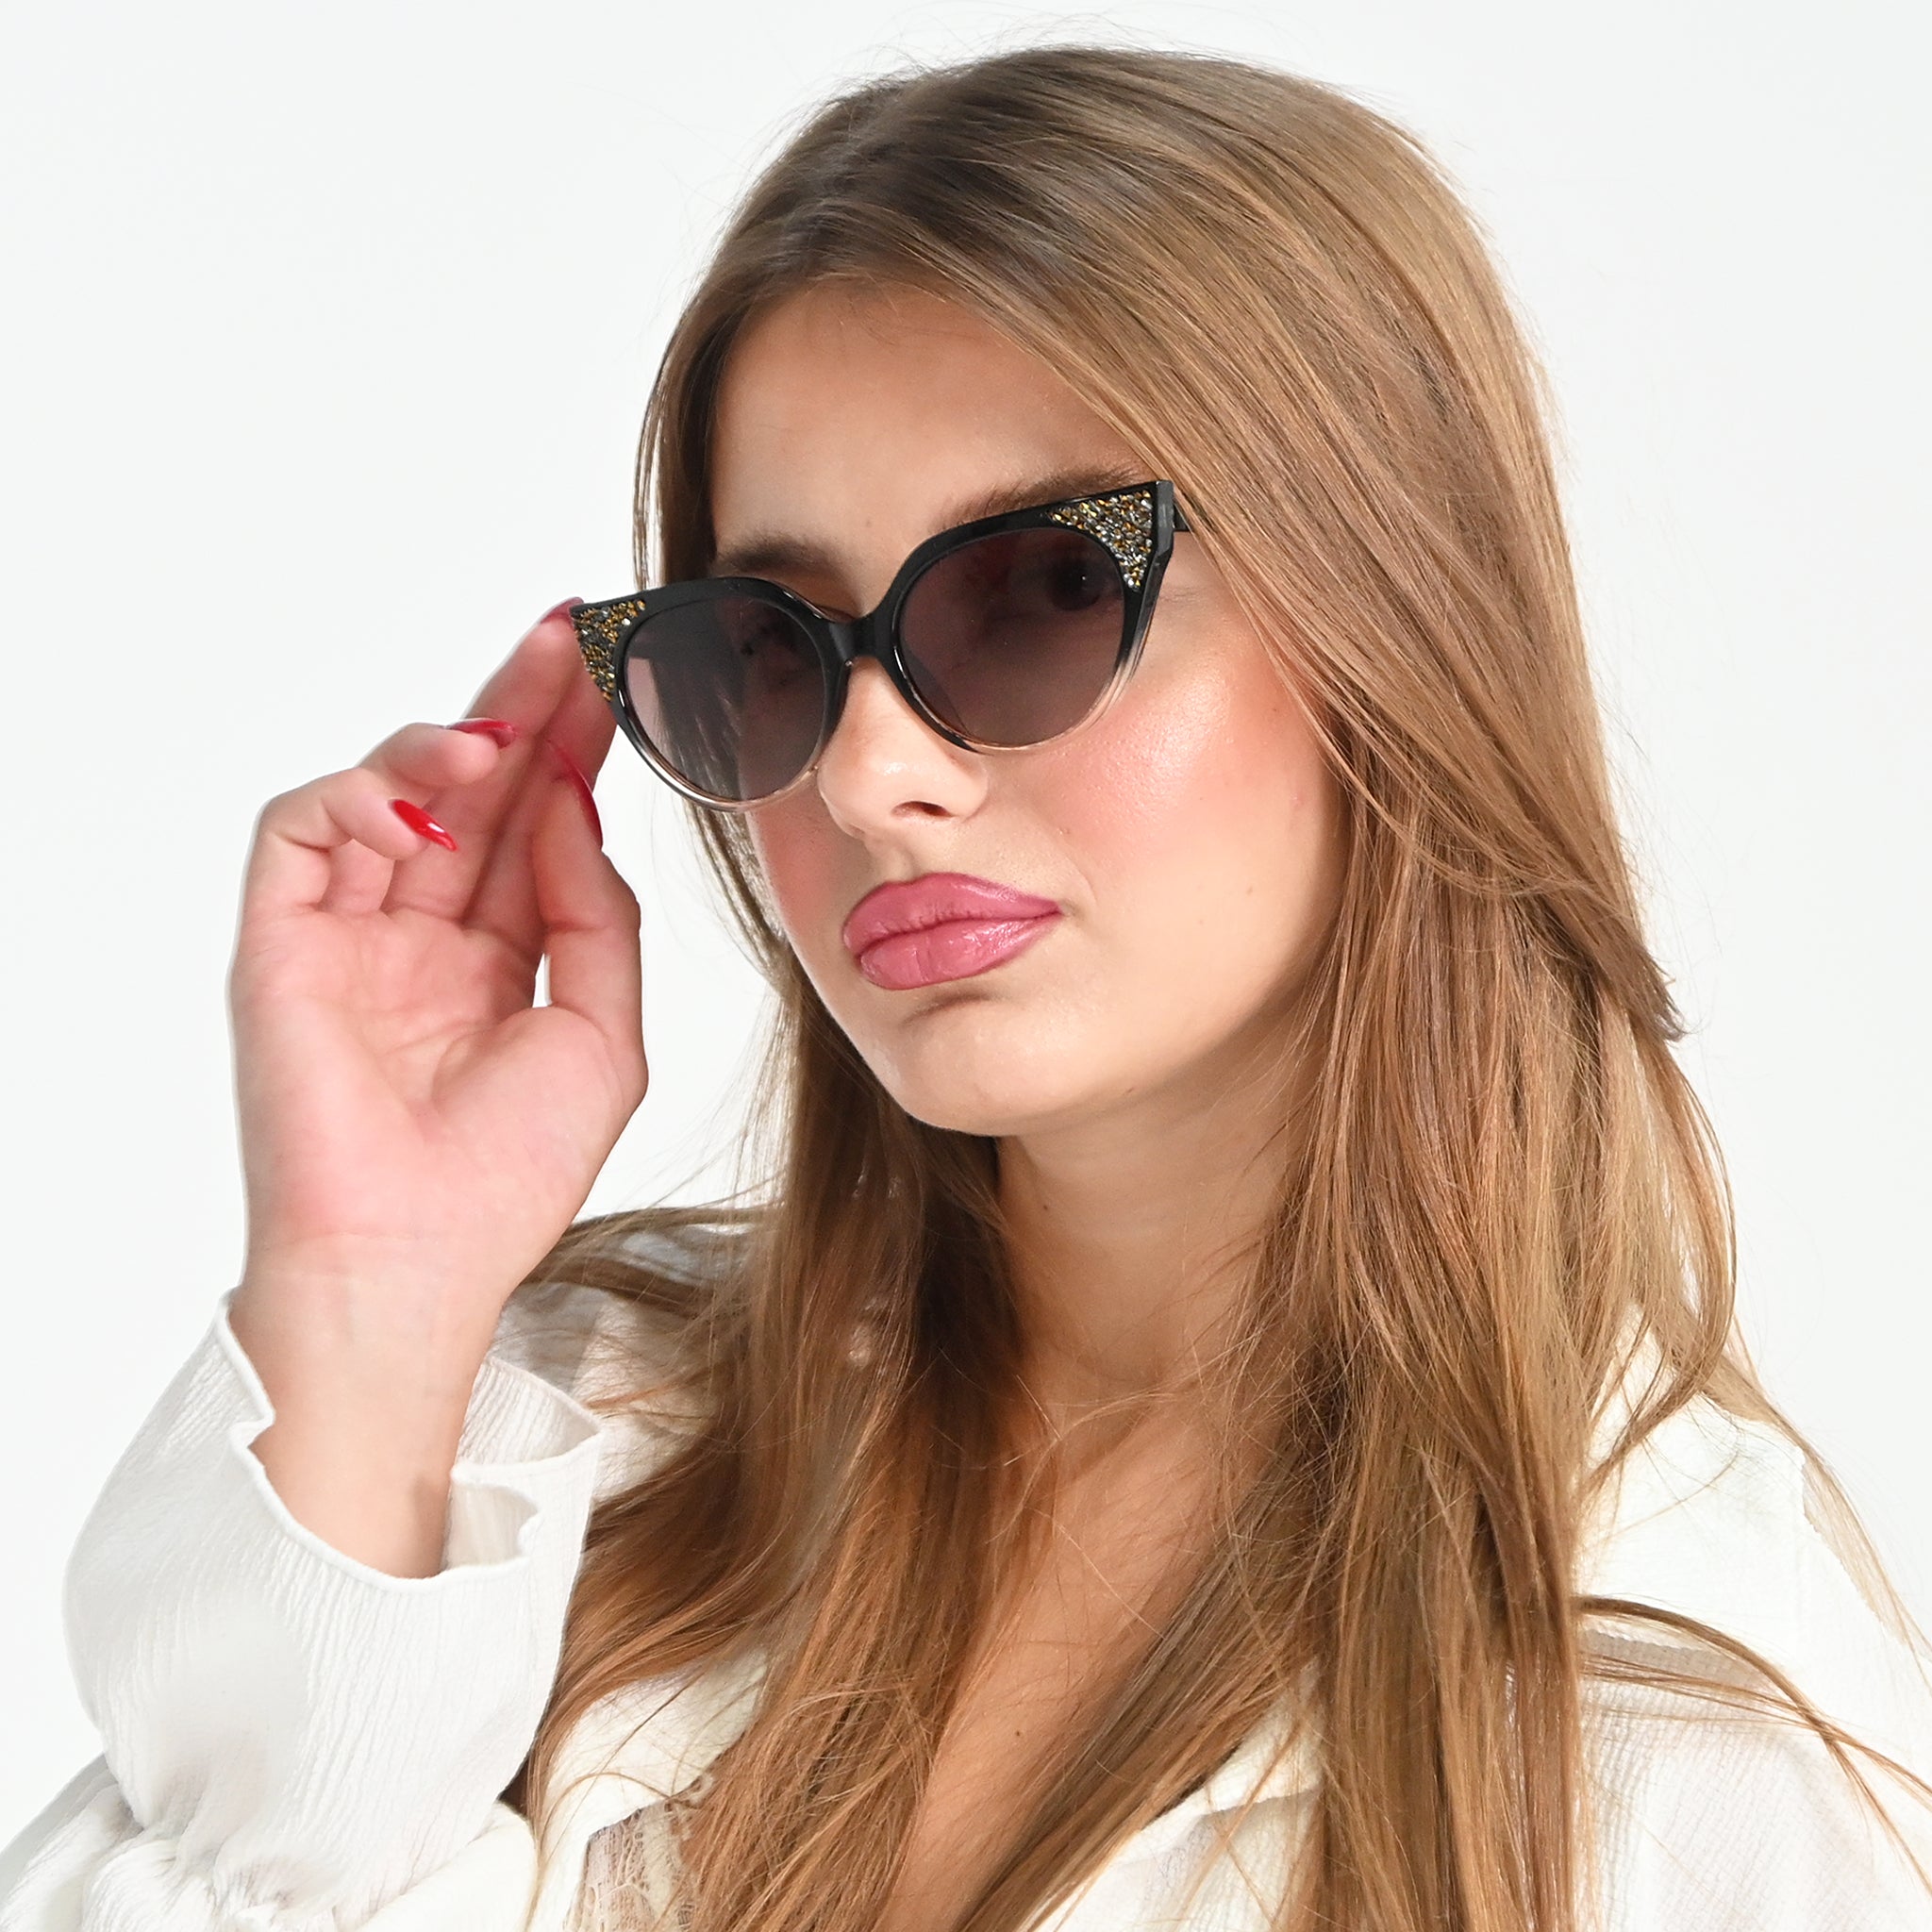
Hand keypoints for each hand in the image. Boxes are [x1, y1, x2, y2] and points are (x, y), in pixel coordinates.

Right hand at [224, 598, 646, 1570]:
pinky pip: (304, 832)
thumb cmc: (509, 1173)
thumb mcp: (603, 1035)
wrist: (414, 1259)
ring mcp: (351, 934)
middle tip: (571, 639)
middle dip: (523, 709)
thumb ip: (593, 914)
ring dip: (453, 744)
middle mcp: (424, 933)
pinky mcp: (281, 942)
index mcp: (497, 957)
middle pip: (474, 790)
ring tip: (508, 735)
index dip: (572, 749)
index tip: (616, 679)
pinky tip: (426, 798)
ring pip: (391, 792)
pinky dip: (360, 794)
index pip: (534, 824)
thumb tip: (571, 809)